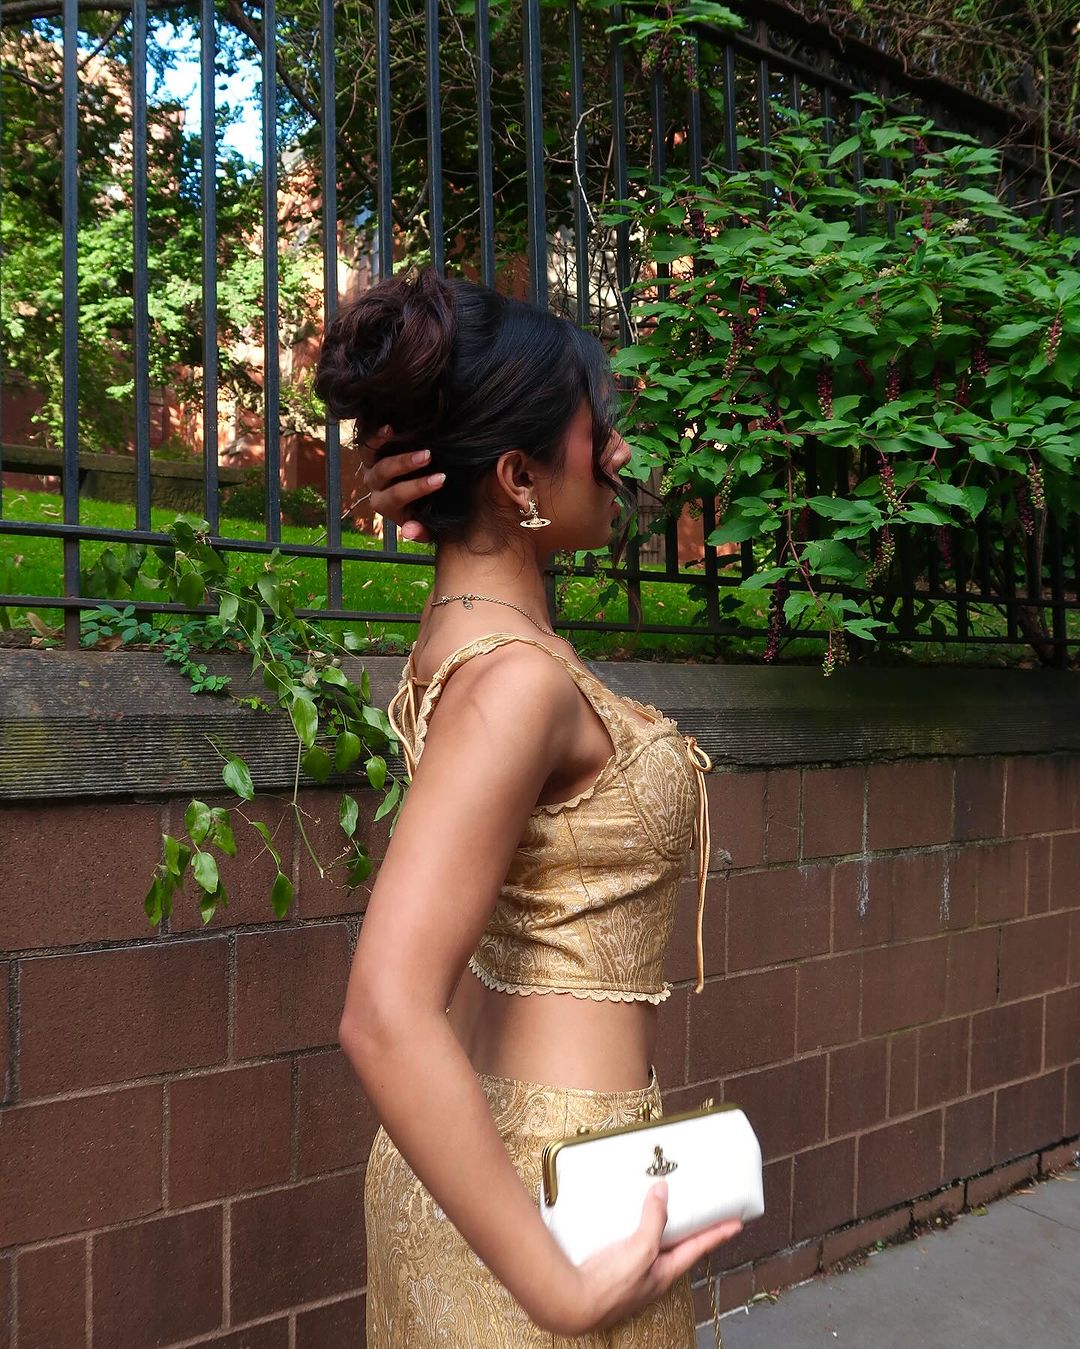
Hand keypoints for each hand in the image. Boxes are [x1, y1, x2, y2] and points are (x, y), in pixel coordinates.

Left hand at [354, 423, 444, 541]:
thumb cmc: (427, 508)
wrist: (417, 490)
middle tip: (428, 455)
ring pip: (369, 455)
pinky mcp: (370, 449)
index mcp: (387, 505)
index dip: (418, 488)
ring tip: (392, 430)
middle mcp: (375, 485)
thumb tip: (409, 531)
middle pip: (384, 473)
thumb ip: (421, 531)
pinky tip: (386, 422)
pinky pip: (366, 439)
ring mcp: (371, 465)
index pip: (399, 496)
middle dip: (406, 464)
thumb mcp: (428, 525)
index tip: (441, 478)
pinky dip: (373, 431)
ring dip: (381, 442)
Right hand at [550, 1182, 742, 1335]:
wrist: (572, 1300)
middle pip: (677, 1245)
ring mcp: (631, 1270)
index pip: (698, 1248)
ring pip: (652, 1243)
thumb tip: (663, 1193)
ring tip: (661, 1205)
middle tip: (700, 1211)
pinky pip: (629, 1241)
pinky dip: (633, 1226)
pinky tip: (624, 1217)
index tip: (735, 1224)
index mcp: (664, 1272)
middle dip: (689, 1229)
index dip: (717, 1234)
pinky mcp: (612, 1264)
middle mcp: (651, 1272)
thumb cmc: (609, 1286)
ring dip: (659, 1224)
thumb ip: (654, 1221)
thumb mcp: (641, 1249)